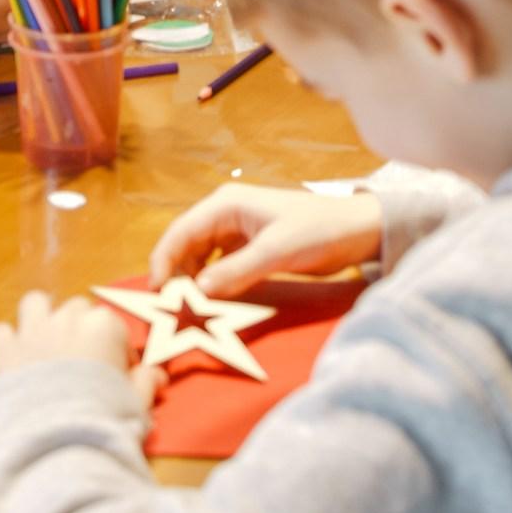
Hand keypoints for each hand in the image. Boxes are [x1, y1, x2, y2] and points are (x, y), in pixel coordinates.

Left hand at [0, 290, 158, 416]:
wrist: (57, 440)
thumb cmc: (105, 419)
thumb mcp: (136, 403)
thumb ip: (146, 382)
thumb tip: (158, 374)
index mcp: (104, 326)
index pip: (113, 326)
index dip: (115, 351)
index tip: (114, 375)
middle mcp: (68, 318)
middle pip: (76, 310)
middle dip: (78, 329)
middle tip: (80, 363)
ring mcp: (34, 330)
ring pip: (35, 304)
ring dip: (40, 319)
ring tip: (44, 346)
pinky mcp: (5, 349)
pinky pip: (2, 332)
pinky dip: (7, 344)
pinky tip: (14, 362)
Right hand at [148, 182, 383, 297]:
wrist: (356, 230)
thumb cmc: (317, 231)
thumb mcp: (277, 251)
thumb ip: (236, 271)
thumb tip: (197, 292)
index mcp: (226, 203)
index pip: (181, 231)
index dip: (163, 260)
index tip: (155, 292)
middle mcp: (226, 212)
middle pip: (186, 244)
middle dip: (176, 274)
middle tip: (171, 309)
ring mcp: (237, 229)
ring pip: (200, 256)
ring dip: (193, 280)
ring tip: (190, 309)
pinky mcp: (248, 245)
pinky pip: (218, 264)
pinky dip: (212, 282)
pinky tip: (213, 301)